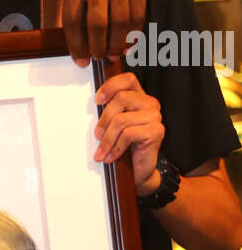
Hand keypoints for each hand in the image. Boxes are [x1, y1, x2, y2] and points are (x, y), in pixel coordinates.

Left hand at [61, 0, 151, 65]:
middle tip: (97, 58)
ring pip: (120, 21)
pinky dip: (134, 33)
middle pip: (97, 23)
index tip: (80, 60)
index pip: (72, 19)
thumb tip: (73, 39)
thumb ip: (70, 0)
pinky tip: (129, 42)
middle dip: (97, 47)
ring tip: (113, 54)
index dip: (76, 44)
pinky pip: (139, 12)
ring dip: (116, 44)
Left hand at [94, 71, 164, 191]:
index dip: (111, 85)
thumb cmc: (127, 146)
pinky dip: (116, 147)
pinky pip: (128, 134)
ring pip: (122, 119)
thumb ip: (110, 112)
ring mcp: (155, 117)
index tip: (97, 100)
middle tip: (97, 135)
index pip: (128, 79)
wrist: (141, 169)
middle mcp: (150, 103)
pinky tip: (111, 156)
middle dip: (104, 119)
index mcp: (139, 97)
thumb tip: (93, 105)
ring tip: (101, 151)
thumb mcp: (115, 126)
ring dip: (107, 139)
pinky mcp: (156, 131)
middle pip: (121, 99)